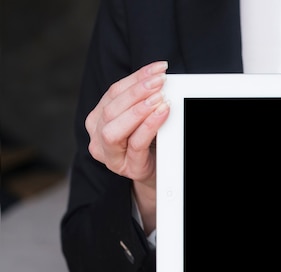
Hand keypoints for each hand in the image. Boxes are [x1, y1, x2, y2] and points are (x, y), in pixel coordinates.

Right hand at [86, 61, 169, 232]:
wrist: (155, 173)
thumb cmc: (148, 142)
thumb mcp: (141, 117)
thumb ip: (142, 99)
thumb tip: (158, 75)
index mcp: (98, 119)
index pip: (114, 93)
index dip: (137, 78)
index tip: (159, 67)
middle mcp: (97, 136)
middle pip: (112, 108)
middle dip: (138, 91)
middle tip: (160, 80)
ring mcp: (110, 155)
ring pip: (115, 129)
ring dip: (139, 110)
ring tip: (160, 97)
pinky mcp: (127, 168)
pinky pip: (135, 144)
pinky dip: (149, 126)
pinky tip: (162, 113)